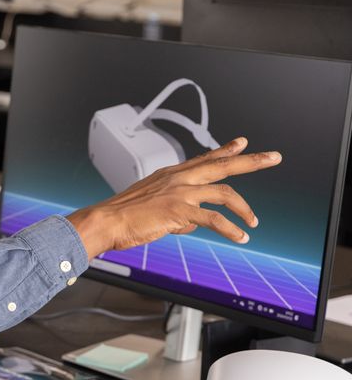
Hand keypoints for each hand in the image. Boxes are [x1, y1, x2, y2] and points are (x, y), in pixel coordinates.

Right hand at [66, 137, 280, 258]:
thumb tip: (192, 222)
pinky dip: (231, 230)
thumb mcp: (150, 205)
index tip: (241, 143)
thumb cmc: (121, 216)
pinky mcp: (179, 211)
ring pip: (225, 193)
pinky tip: (240, 237)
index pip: (203, 158)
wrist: (105, 221)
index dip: (225, 150)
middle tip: (274, 157)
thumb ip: (175, 209)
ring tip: (254, 222)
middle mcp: (178, 179)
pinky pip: (214, 219)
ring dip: (244, 209)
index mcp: (169, 174)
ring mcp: (180, 193)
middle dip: (252, 161)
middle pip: (222, 165)